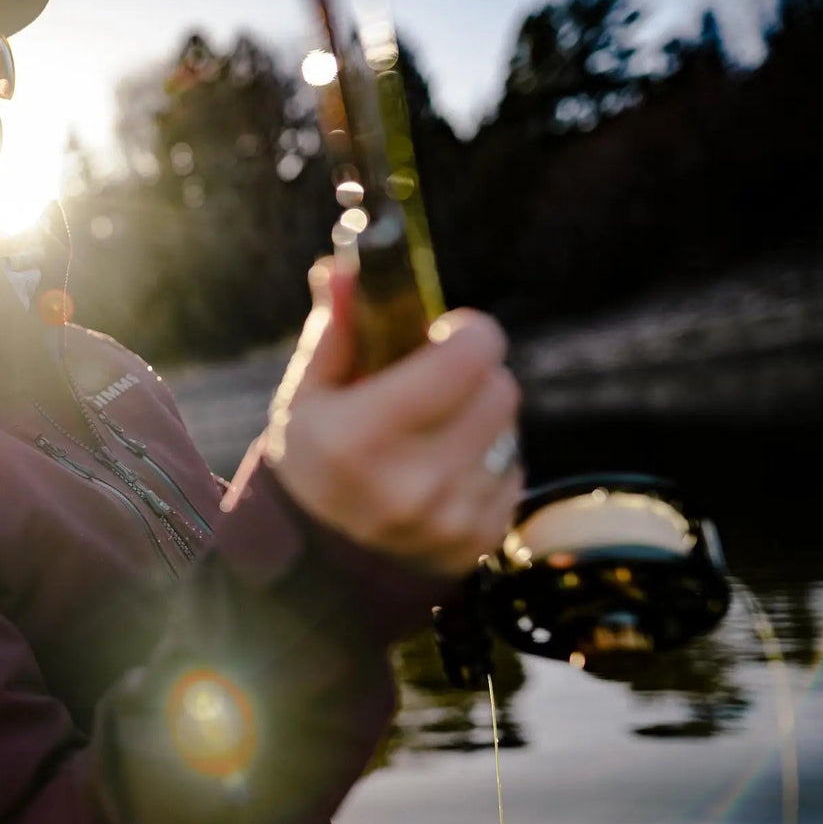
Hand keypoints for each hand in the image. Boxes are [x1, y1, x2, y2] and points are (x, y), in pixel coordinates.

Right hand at [261, 262, 522, 577]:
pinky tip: (446, 473)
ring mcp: (450, 519)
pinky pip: (514, 473)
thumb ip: (335, 326)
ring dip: (482, 420)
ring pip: (509, 429)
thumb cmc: (316, 459)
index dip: (466, 333)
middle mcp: (411, 484)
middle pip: (500, 388)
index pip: (468, 356)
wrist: (322, 560)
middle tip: (438, 384)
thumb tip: (345, 263)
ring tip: (437, 432)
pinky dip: (487, 464)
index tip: (444, 335)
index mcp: (361, 437)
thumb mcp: (308, 393)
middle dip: (474, 374)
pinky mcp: (479, 542)